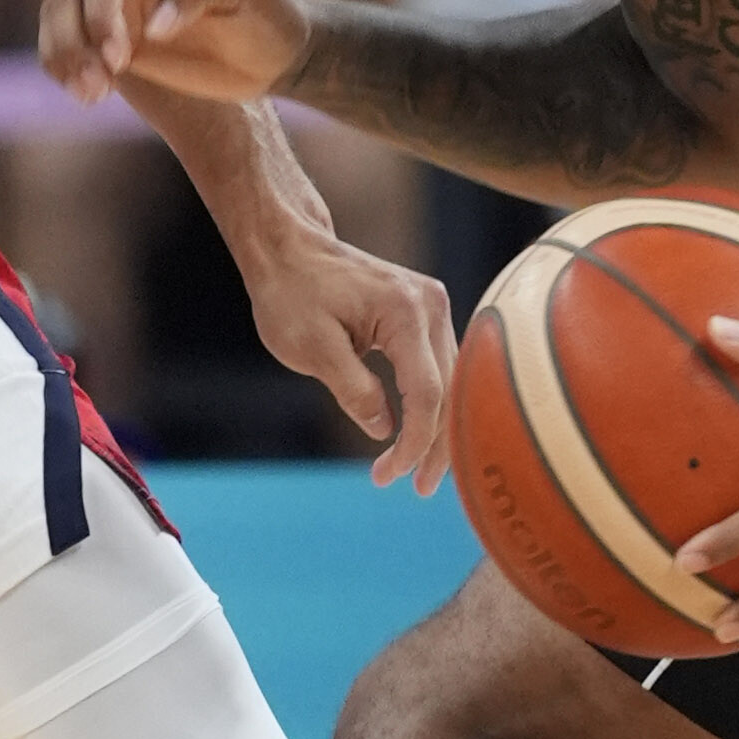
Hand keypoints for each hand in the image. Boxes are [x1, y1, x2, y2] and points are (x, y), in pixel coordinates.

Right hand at [39, 0, 309, 106]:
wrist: (276, 54)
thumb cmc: (269, 12)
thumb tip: (152, 26)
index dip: (102, 15)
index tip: (122, 58)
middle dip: (71, 41)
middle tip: (98, 86)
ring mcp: (118, 15)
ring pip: (58, 22)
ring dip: (61, 58)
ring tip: (91, 96)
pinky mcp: (116, 49)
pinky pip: (70, 51)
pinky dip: (65, 71)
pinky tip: (88, 96)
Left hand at [243, 225, 456, 492]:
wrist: (288, 247)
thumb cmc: (291, 293)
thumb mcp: (312, 348)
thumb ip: (353, 390)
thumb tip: (386, 430)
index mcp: (405, 312)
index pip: (426, 393)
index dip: (415, 442)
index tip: (392, 476)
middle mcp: (431, 305)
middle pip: (450, 390)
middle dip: (436, 445)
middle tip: (419, 490)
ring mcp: (432, 306)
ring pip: (451, 381)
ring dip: (437, 428)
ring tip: (417, 473)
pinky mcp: (425, 312)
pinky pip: (438, 367)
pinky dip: (431, 403)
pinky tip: (420, 436)